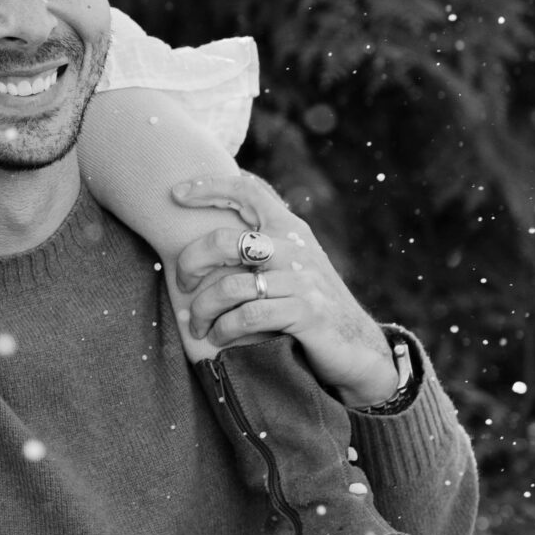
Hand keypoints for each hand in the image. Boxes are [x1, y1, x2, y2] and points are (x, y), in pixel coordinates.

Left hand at [168, 174, 397, 408]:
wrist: (359, 348)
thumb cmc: (311, 308)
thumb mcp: (292, 268)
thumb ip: (264, 247)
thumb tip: (212, 233)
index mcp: (291, 229)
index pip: (248, 191)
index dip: (210, 186)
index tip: (176, 194)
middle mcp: (296, 247)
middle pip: (224, 241)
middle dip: (191, 263)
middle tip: (182, 284)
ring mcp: (302, 279)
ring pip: (230, 287)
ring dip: (204, 310)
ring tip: (197, 325)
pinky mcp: (306, 312)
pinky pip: (248, 316)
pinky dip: (224, 329)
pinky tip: (218, 338)